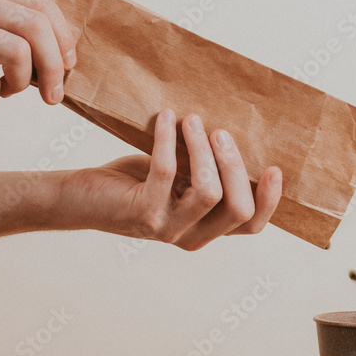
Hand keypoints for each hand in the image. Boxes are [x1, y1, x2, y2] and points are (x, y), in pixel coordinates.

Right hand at [0, 0, 76, 107]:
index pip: (43, 5)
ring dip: (22, 84)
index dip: (64, 39)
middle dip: (56, 68)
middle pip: (39, 27)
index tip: (67, 66)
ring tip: (4, 92)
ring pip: (19, 52)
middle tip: (52, 96)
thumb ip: (2, 27)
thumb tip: (56, 60)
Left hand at [56, 109, 282, 249]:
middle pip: (237, 209)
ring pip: (208, 192)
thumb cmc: (133, 183)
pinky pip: (166, 170)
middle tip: (220, 131)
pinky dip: (168, 139)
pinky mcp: (143, 213)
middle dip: (235, 165)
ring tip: (192, 120)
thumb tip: (233, 131)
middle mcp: (191, 236)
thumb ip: (204, 169)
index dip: (269, 200)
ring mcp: (167, 229)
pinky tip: (167, 119)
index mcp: (206, 229)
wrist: (81, 198)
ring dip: (203, 149)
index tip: (274, 167)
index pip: (251, 225)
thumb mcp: (178, 178)